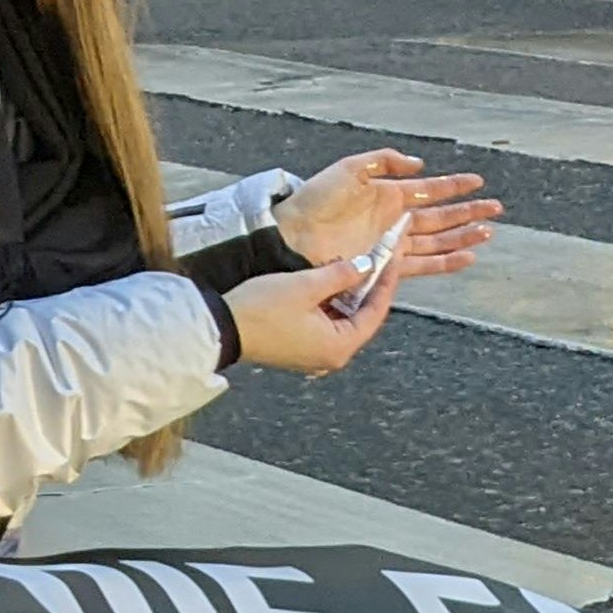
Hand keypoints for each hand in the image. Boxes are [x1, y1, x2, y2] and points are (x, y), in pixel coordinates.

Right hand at [227, 259, 400, 376]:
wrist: (220, 329)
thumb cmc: (261, 310)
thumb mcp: (306, 285)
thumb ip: (341, 275)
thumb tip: (366, 266)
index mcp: (340, 346)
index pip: (376, 310)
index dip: (386, 280)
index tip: (392, 255)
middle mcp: (331, 357)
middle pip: (361, 317)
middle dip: (369, 286)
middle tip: (378, 257)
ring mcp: (314, 355)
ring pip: (343, 320)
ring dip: (348, 293)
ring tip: (354, 265)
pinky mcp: (299, 349)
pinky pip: (326, 324)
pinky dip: (331, 304)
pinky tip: (329, 283)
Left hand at [274, 149, 496, 275]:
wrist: (294, 235)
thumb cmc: (316, 199)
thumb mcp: (349, 168)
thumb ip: (383, 161)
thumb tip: (419, 165)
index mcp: (388, 194)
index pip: (430, 190)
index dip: (455, 186)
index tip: (478, 182)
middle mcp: (395, 220)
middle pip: (440, 217)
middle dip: (469, 213)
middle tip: (496, 210)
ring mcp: (392, 243)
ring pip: (437, 241)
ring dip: (463, 237)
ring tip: (488, 233)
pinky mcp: (386, 264)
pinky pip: (422, 264)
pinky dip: (445, 262)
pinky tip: (467, 257)